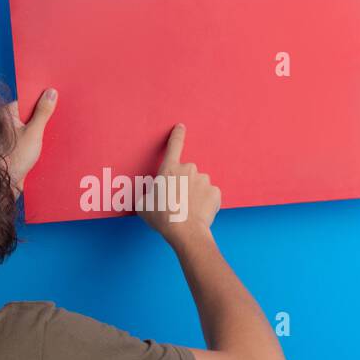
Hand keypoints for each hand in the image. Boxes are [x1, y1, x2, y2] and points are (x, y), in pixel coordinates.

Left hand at [4, 88, 57, 195]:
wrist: (5, 184)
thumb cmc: (14, 158)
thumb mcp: (34, 132)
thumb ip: (43, 112)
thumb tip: (50, 92)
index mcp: (8, 114)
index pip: (28, 100)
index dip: (42, 99)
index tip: (57, 98)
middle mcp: (8, 123)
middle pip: (31, 113)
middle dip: (45, 116)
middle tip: (61, 115)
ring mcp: (12, 136)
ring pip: (32, 127)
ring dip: (44, 130)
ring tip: (58, 130)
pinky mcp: (17, 148)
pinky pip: (31, 139)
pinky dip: (40, 141)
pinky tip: (51, 143)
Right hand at [139, 123, 220, 247]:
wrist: (185, 232)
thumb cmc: (161, 217)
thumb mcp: (143, 206)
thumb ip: (147, 195)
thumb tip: (148, 197)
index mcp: (169, 169)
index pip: (174, 145)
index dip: (177, 135)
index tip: (181, 126)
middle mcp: (189, 170)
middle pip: (186, 173)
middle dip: (183, 183)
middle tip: (176, 201)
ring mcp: (204, 180)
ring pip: (198, 184)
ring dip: (194, 193)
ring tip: (187, 210)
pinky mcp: (215, 192)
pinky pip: (209, 195)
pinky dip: (205, 202)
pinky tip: (198, 213)